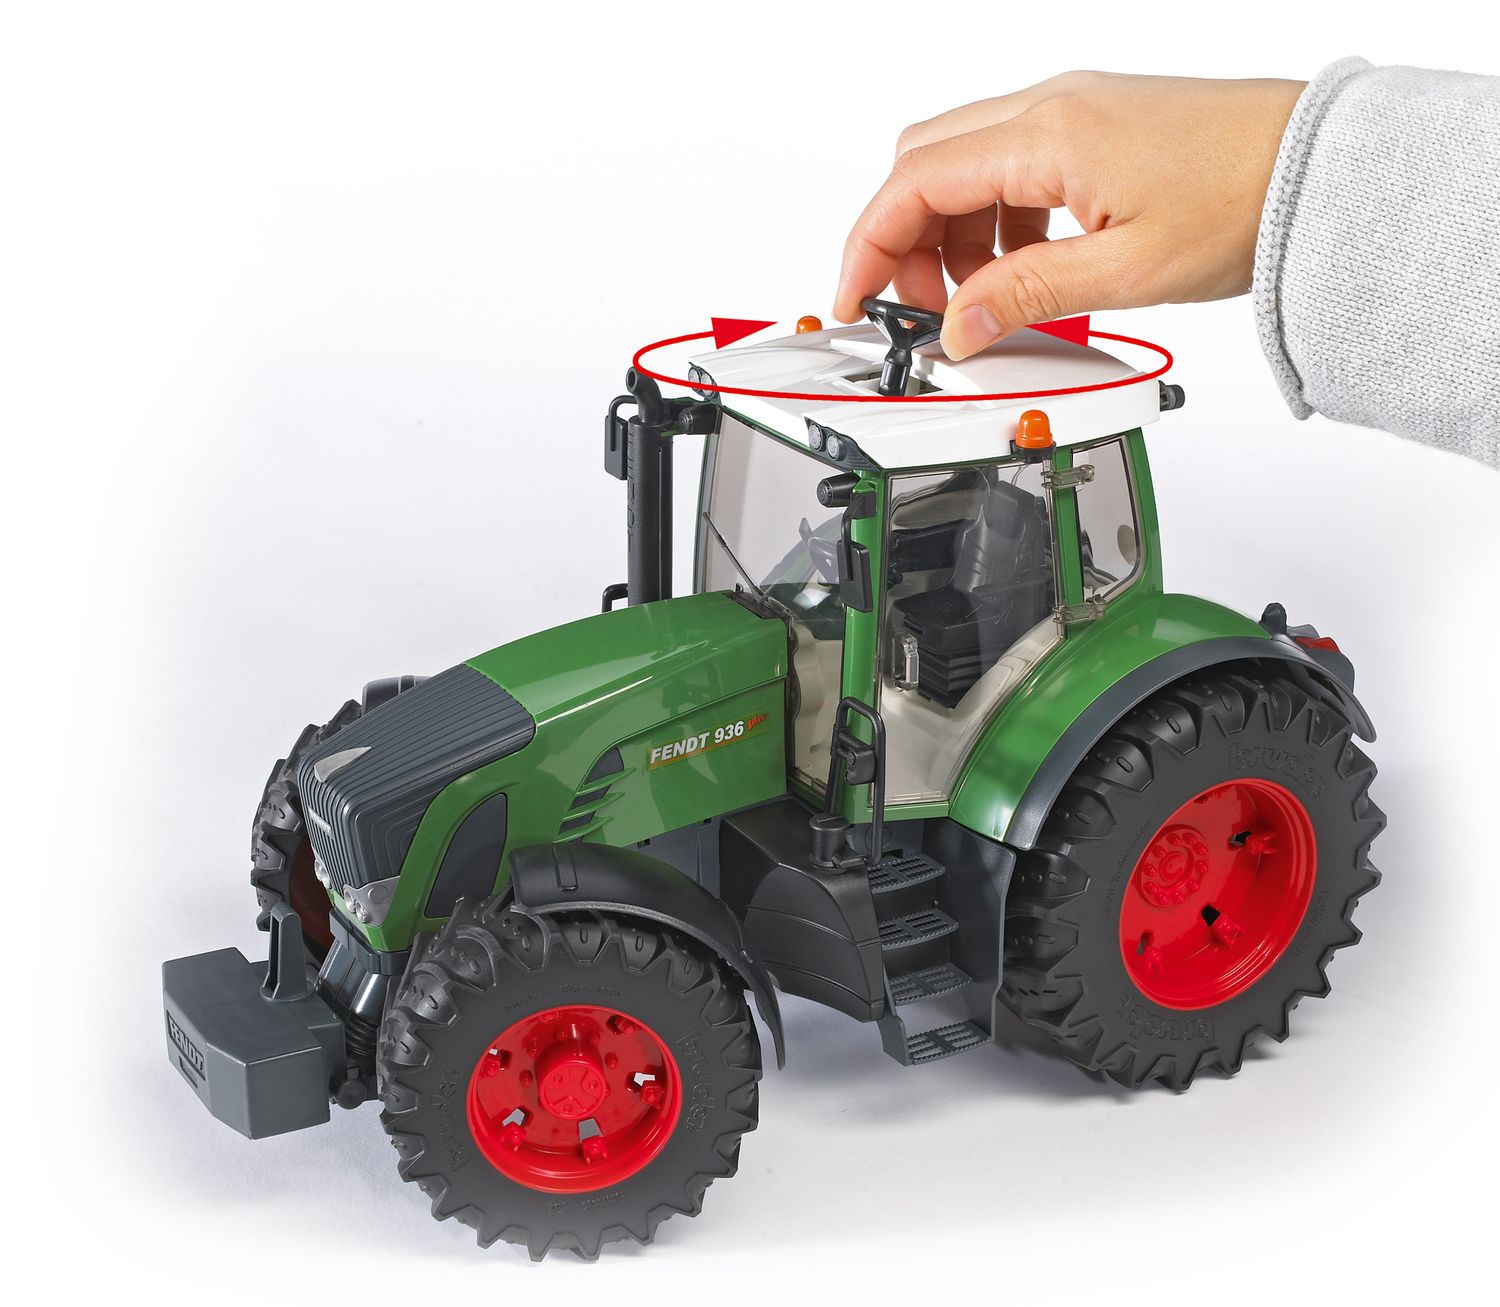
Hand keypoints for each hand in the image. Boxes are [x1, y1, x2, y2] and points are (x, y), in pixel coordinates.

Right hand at [834, 72, 1305, 358]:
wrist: (1320, 167)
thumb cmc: (1246, 198)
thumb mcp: (1123, 272)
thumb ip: (1024, 298)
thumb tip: (957, 329)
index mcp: (1045, 134)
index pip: (912, 184)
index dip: (868, 247)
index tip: (856, 300)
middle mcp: (1048, 108)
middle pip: (924, 166)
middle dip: (905, 243)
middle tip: (926, 311)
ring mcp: (1069, 111)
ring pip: (964, 168)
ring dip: (954, 239)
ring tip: (987, 302)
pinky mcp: (1091, 127)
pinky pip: (1010, 170)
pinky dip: (996, 225)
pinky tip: (1026, 270)